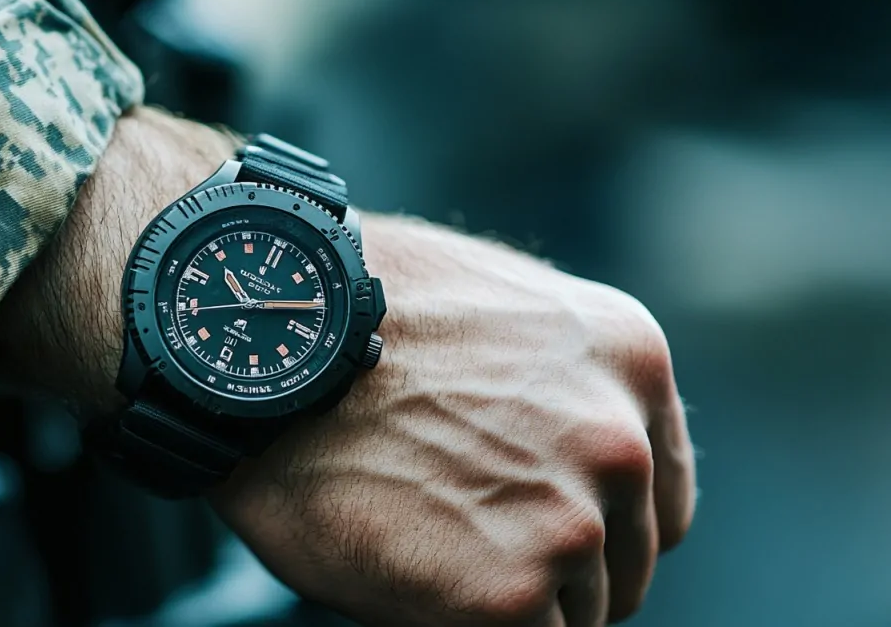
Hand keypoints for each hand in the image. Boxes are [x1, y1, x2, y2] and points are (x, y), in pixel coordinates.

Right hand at [0, 108, 695, 625]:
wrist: (257, 341)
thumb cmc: (345, 322)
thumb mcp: (493, 318)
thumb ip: (557, 389)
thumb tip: (567, 461)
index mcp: (628, 359)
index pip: (658, 494)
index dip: (603, 525)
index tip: (551, 533)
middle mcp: (620, 439)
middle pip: (622, 562)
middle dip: (557, 566)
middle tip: (468, 543)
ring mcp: (572, 519)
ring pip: (573, 612)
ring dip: (511, 598)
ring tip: (423, 542)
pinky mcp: (509, 593)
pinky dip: (469, 623)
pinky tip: (410, 574)